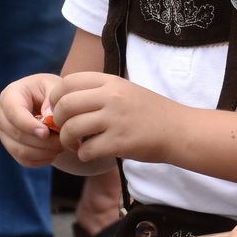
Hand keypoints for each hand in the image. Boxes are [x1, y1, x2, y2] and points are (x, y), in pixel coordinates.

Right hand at [0, 72, 68, 166]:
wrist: (50, 103)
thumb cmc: (53, 92)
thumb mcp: (55, 87)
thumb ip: (53, 99)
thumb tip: (48, 116)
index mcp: (10, 95)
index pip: (13, 113)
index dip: (28, 125)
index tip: (46, 133)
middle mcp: (2, 115)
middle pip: (16, 134)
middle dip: (42, 141)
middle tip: (63, 141)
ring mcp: (4, 133)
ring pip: (20, 150)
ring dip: (44, 152)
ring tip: (62, 146)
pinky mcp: (12, 147)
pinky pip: (24, 160)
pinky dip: (42, 160)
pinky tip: (55, 153)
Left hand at [47, 72, 183, 164]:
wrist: (180, 130)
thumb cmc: (151, 113)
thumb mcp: (126, 91)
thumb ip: (99, 92)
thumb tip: (64, 102)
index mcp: (112, 82)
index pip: (68, 82)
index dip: (56, 97)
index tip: (60, 110)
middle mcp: (112, 97)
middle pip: (66, 105)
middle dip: (58, 120)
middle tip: (66, 130)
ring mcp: (116, 119)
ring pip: (72, 128)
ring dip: (67, 140)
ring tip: (75, 145)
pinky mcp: (121, 142)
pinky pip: (87, 149)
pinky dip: (83, 155)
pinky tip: (90, 154)